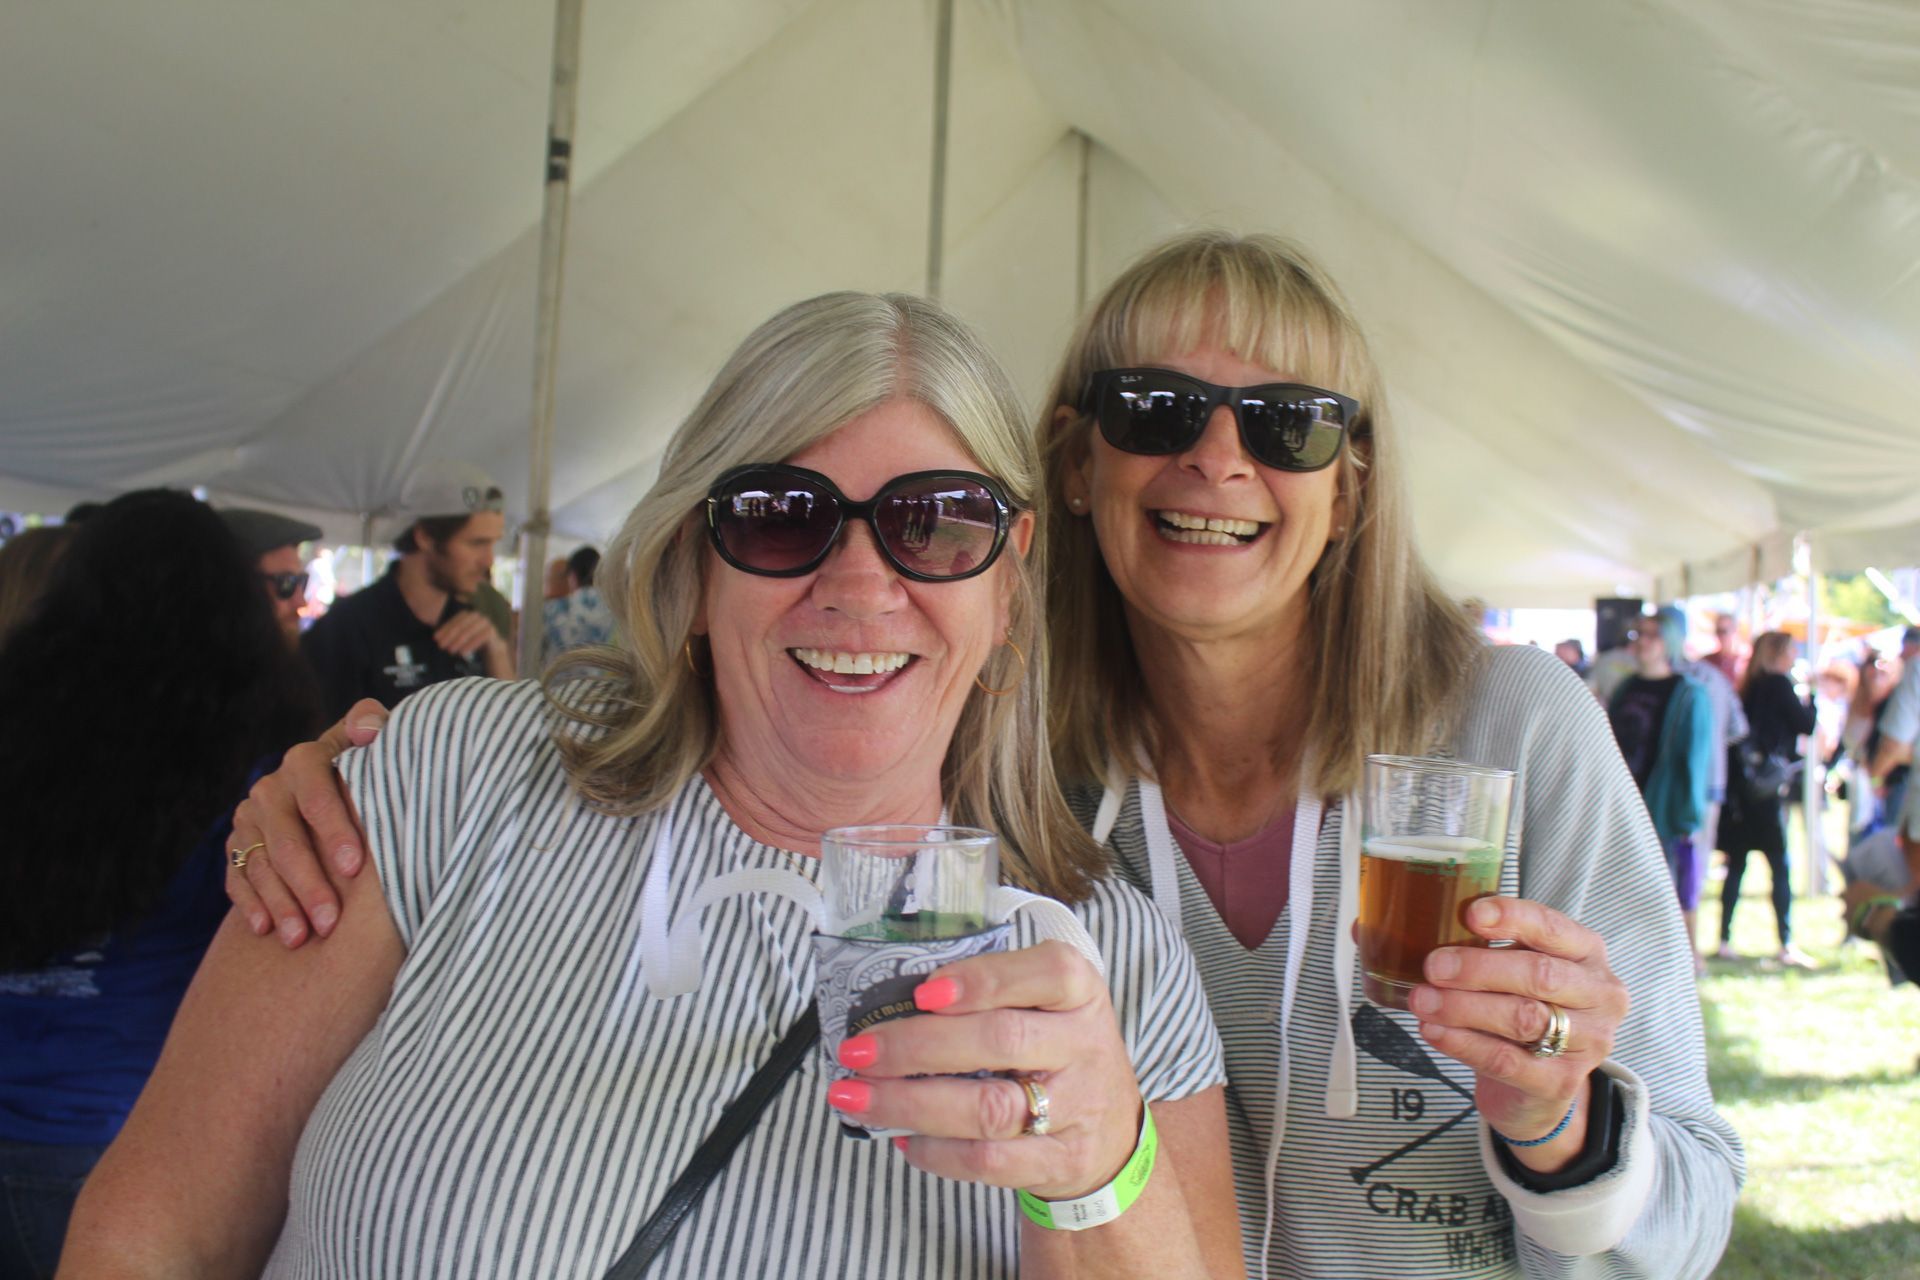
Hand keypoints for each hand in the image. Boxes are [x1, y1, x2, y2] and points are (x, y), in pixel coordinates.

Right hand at [225, 699, 387, 946]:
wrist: (340, 800)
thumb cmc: (374, 781)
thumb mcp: (380, 756)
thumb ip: (376, 737)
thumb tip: (369, 727)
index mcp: (307, 759)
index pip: (314, 789)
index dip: (334, 827)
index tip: (355, 867)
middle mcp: (272, 787)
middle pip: (286, 839)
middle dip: (309, 883)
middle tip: (331, 921)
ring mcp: (250, 818)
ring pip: (261, 864)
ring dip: (281, 903)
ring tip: (302, 938)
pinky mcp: (237, 847)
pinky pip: (237, 878)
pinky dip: (252, 904)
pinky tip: (267, 930)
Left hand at [434, 610, 501, 659]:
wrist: (493, 648)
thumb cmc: (473, 641)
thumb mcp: (461, 635)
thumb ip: (451, 633)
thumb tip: (436, 637)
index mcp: (469, 614)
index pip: (455, 620)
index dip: (444, 629)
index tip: (435, 639)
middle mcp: (478, 615)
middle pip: (461, 625)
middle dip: (450, 636)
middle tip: (441, 646)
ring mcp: (486, 622)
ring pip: (470, 631)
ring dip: (458, 641)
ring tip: (450, 651)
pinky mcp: (492, 631)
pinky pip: (480, 637)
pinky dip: (470, 645)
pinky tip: (462, 653)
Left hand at [824, 941, 1141, 1199]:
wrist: (1111, 1135)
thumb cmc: (1057, 1053)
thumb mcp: (1047, 1006)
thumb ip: (990, 992)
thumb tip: (892, 1001)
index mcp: (1080, 993)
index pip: (1046, 973)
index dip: (983, 980)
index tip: (923, 992)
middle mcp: (1083, 1046)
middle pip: (1001, 1041)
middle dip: (918, 1046)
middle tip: (858, 1050)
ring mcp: (1076, 1108)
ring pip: (988, 1108)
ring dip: (911, 1103)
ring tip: (856, 1096)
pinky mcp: (1059, 1162)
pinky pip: (988, 1160)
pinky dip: (936, 1151)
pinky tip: (900, 1136)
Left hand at [1408, 897, 1629, 1163]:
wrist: (1540, 1086)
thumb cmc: (1518, 1008)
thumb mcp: (1504, 970)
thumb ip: (1458, 943)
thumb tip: (1367, 926)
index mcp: (1585, 952)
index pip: (1553, 927)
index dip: (1513, 917)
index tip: (1470, 914)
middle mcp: (1597, 994)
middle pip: (1539, 974)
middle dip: (1478, 968)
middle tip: (1432, 966)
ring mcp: (1586, 1042)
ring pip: (1523, 1018)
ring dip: (1464, 1007)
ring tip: (1420, 1000)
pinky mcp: (1559, 1082)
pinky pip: (1507, 1060)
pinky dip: (1463, 1043)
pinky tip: (1433, 1031)